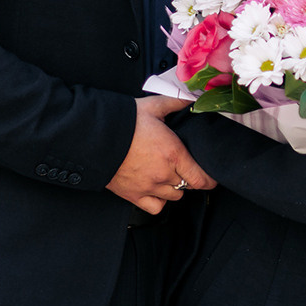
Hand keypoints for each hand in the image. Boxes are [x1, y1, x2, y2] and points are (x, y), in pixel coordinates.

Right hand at [108, 96, 217, 213]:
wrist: (93, 137)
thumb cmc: (123, 122)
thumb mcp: (152, 106)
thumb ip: (175, 103)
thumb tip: (190, 98)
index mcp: (174, 153)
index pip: (201, 178)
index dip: (210, 180)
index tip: (212, 178)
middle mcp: (164, 173)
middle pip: (188, 186)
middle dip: (190, 179)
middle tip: (185, 170)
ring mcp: (149, 187)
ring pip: (174, 197)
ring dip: (175, 189)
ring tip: (169, 177)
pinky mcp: (133, 195)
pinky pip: (155, 208)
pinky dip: (158, 202)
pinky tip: (156, 191)